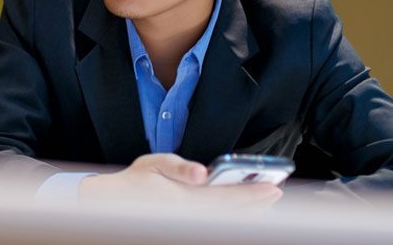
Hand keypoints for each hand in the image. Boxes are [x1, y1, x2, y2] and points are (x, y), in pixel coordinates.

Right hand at [79, 153, 281, 208]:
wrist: (116, 205)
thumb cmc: (136, 181)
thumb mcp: (154, 164)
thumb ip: (179, 168)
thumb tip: (201, 173)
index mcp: (184, 199)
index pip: (227, 198)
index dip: (252, 193)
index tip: (273, 187)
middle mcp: (191, 217)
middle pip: (233, 213)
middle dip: (257, 203)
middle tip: (276, 191)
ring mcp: (190, 225)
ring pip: (229, 222)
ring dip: (250, 213)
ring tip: (265, 201)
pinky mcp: (189, 228)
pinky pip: (219, 225)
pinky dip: (236, 219)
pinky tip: (245, 213)